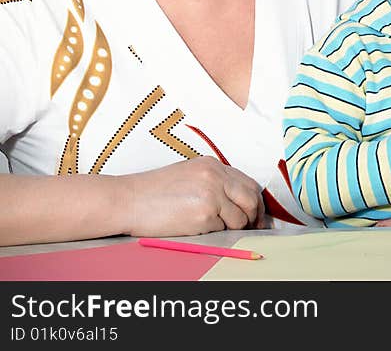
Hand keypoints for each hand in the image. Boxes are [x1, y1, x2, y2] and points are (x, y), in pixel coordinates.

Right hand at [118, 156, 266, 236]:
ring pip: (240, 218)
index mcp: (212, 165)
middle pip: (251, 199)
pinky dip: (215, 232)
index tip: (257, 215)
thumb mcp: (189, 176)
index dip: (255, 201)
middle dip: (255, 216)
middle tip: (253, 228)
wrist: (126, 200)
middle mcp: (215, 177)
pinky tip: (197, 228)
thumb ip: (214, 183)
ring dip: (233, 227)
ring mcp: (211, 195)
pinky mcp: (204, 215)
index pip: (248, 183)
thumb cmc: (152, 192)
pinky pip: (221, 229)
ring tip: (214, 227)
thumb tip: (238, 202)